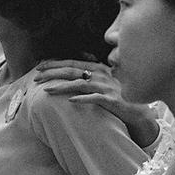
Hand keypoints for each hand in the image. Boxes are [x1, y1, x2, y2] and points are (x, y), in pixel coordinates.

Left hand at [33, 60, 158, 144]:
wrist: (138, 110)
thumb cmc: (119, 95)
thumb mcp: (105, 80)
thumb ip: (90, 73)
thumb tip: (75, 67)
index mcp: (98, 68)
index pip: (72, 63)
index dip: (55, 64)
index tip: (39, 67)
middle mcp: (101, 74)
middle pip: (72, 71)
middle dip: (52, 73)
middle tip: (36, 78)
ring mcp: (106, 87)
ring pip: (80, 84)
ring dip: (62, 87)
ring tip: (47, 90)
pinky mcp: (112, 100)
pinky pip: (95, 98)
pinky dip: (82, 99)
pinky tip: (71, 101)